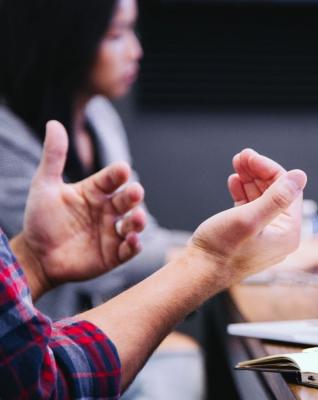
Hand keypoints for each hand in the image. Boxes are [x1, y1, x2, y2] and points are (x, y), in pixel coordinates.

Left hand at [13, 121, 145, 297]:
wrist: (35, 257)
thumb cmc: (41, 220)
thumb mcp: (44, 186)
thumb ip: (53, 157)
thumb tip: (54, 123)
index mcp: (95, 191)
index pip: (112, 178)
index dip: (118, 174)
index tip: (122, 169)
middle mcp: (108, 210)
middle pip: (127, 200)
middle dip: (133, 195)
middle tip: (135, 192)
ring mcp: (113, 232)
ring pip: (134, 223)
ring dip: (139, 220)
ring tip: (137, 218)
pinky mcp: (114, 254)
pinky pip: (130, 249)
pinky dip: (135, 244)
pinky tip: (133, 240)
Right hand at [185, 149, 306, 283]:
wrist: (197, 273)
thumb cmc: (221, 250)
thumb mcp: (249, 218)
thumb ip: (276, 198)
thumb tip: (300, 176)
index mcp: (288, 233)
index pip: (288, 190)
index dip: (269, 169)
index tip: (250, 156)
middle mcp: (281, 235)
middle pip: (276, 192)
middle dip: (259, 172)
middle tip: (241, 156)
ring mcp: (265, 236)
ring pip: (262, 198)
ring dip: (250, 179)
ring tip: (236, 164)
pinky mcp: (249, 236)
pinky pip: (251, 208)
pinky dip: (243, 193)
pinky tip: (234, 182)